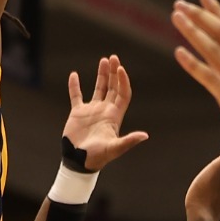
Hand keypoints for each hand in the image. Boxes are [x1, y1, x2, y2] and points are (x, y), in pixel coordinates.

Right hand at [62, 56, 148, 171]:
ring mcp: (91, 111)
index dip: (123, 81)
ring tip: (103, 60)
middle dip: (114, 72)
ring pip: (99, 88)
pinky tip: (74, 74)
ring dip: (101, 74)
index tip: (120, 69)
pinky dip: (75, 85)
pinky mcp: (78, 113)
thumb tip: (145, 135)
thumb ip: (129, 141)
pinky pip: (76, 96)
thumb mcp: (115, 148)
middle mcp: (105, 110)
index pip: (122, 94)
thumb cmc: (98, 157)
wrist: (79, 161)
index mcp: (115, 116)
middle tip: (113, 58)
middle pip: (113, 87)